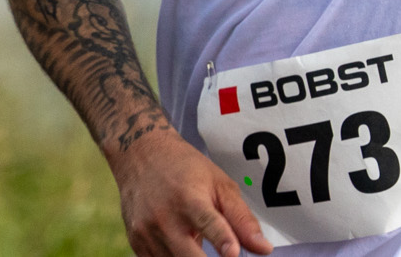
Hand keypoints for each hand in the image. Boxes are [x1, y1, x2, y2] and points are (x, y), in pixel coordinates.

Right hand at [110, 127, 273, 256]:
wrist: (140, 155)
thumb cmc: (186, 169)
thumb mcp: (219, 184)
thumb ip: (241, 219)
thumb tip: (264, 250)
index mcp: (189, 198)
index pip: (208, 223)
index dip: (222, 240)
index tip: (233, 253)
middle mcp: (164, 217)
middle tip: (227, 255)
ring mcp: (146, 233)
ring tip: (196, 242)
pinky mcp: (136, 242)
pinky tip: (182, 247)